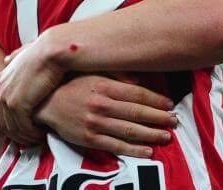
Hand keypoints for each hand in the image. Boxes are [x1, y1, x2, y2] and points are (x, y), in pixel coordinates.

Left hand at [0, 37, 66, 144]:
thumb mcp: (26, 54)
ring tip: (39, 139)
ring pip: (12, 128)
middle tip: (30, 139)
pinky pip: (22, 127)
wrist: (55, 49)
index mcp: (0, 81)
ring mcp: (6, 98)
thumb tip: (6, 60)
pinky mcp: (17, 104)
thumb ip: (15, 58)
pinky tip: (43, 134)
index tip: (21, 130)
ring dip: (25, 136)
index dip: (7, 123)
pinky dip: (32, 134)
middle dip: (15, 134)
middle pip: (1, 122)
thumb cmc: (47, 50)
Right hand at [35, 74, 177, 157]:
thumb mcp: (95, 72)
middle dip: (159, 118)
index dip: (157, 100)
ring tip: (166, 136)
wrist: (46, 103)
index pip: (138, 94)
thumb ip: (118, 74)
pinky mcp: (89, 139)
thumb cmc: (74, 84)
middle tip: (175, 121)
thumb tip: (140, 80)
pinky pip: (115, 146)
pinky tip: (148, 151)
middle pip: (138, 113)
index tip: (170, 104)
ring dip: (151, 134)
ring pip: (129, 131)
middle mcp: (102, 105)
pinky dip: (133, 150)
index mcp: (105, 86)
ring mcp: (95, 123)